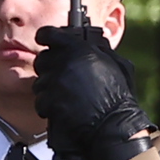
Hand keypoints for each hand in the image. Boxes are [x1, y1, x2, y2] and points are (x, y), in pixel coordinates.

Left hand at [29, 27, 147, 159]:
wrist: (114, 126)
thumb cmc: (119, 97)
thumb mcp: (118, 64)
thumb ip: (100, 49)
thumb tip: (91, 41)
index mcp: (80, 50)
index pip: (49, 34)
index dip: (46, 37)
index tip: (45, 40)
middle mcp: (65, 63)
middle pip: (42, 59)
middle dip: (50, 67)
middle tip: (62, 76)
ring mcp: (56, 83)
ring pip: (39, 82)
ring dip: (49, 88)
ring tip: (65, 96)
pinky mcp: (50, 102)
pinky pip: (40, 101)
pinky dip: (49, 106)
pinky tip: (62, 108)